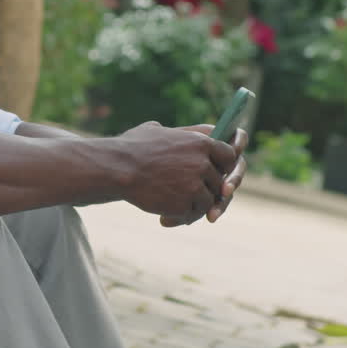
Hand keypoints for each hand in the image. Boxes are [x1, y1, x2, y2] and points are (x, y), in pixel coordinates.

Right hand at [115, 122, 237, 225]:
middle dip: (207, 189)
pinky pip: (192, 213)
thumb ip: (183, 134)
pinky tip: (165, 216)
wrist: (117, 168)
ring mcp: (195, 185)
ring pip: (208, 201)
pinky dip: (181, 217)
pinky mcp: (185, 203)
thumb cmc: (133, 146)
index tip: (216, 173)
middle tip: (190, 195)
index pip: (229, 156)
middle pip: (219, 181)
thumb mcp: (160, 130)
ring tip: (174, 206)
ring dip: (194, 205)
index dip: (223, 166)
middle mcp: (203, 163)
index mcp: (201, 142)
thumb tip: (192, 133)